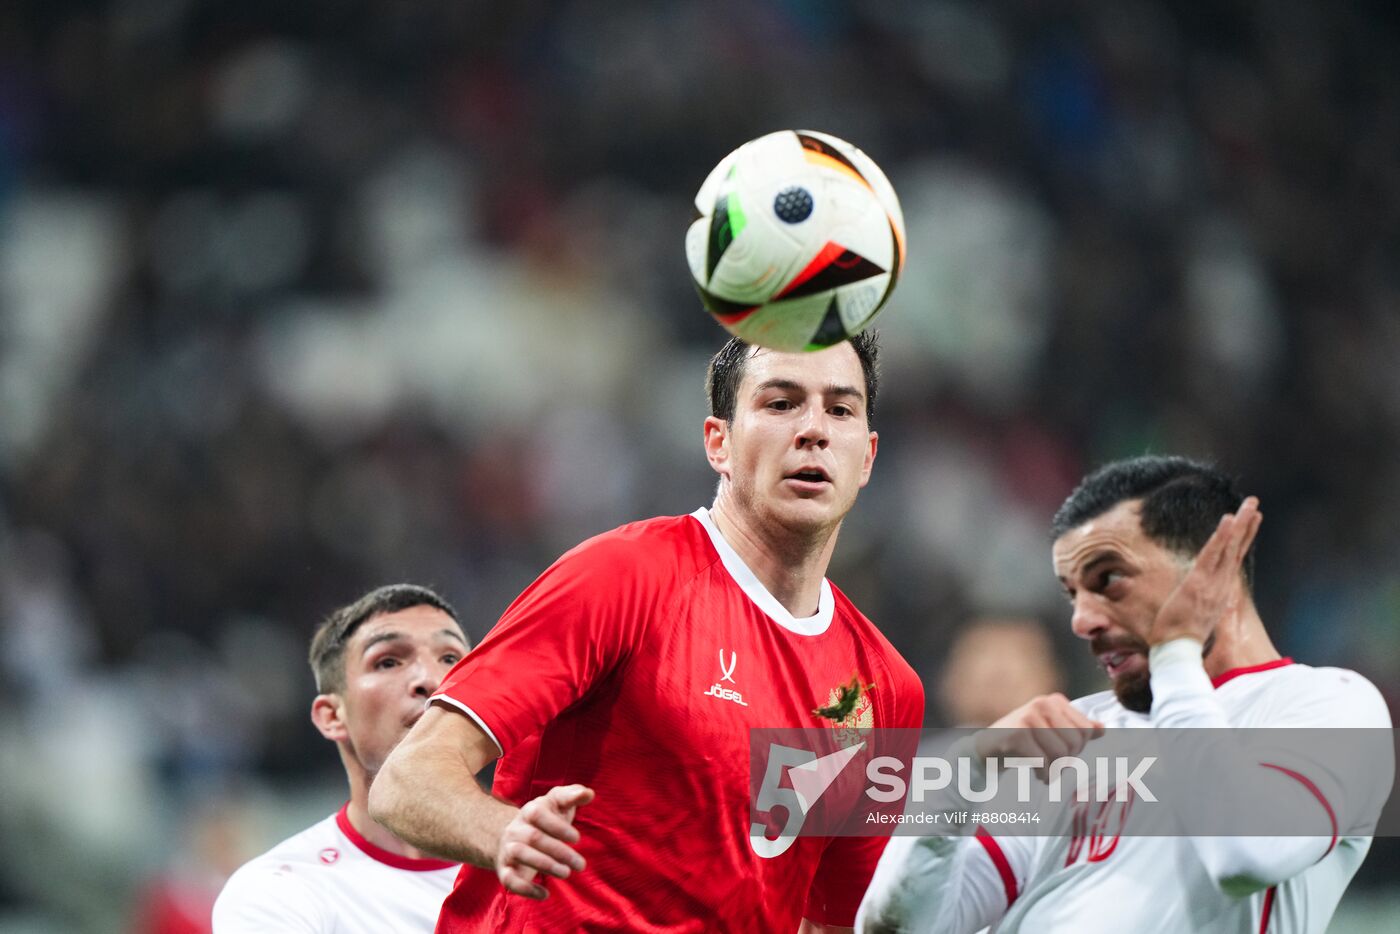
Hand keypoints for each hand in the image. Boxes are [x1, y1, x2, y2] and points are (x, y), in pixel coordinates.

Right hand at [497, 784, 594, 898]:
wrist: (514, 838)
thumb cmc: (546, 820)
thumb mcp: (558, 804)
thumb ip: (572, 796)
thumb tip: (589, 793)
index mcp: (530, 811)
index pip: (538, 813)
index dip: (557, 826)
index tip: (577, 838)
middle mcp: (515, 829)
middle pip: (533, 837)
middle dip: (559, 851)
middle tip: (581, 864)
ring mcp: (508, 849)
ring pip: (520, 854)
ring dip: (545, 865)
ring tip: (566, 873)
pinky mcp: (504, 870)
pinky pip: (509, 880)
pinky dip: (526, 889)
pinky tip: (545, 894)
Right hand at [974, 693, 1104, 766]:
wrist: (986, 749)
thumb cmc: (1023, 741)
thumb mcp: (1051, 731)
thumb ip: (1077, 728)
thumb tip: (1103, 729)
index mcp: (1054, 701)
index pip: (1085, 730)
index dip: (1078, 748)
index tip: (1063, 754)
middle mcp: (1042, 704)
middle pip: (1075, 742)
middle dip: (1067, 761)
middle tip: (1054, 766)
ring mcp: (1028, 717)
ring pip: (1060, 753)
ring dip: (1055, 771)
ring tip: (1045, 772)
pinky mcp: (1016, 733)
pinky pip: (1043, 761)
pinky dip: (1043, 774)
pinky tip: (1036, 774)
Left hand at [1149, 496, 1261, 645]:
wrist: (1177, 651)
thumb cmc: (1181, 636)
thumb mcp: (1197, 614)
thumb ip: (1203, 600)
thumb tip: (1205, 594)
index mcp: (1220, 590)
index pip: (1234, 559)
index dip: (1243, 538)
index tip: (1253, 520)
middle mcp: (1221, 585)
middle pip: (1237, 550)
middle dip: (1247, 525)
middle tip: (1255, 503)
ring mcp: (1212, 584)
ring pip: (1229, 549)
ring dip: (1240, 524)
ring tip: (1250, 504)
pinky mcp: (1199, 583)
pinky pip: (1212, 555)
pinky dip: (1221, 537)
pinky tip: (1229, 519)